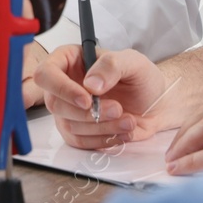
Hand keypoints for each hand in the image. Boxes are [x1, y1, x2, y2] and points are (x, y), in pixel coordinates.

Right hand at [35, 45, 176, 148]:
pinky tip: (121, 131)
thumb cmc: (141, 78)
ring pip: (68, 125)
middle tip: (118, 109)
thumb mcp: (132, 62)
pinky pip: (79, 142)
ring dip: (101, 127)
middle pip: (55, 104)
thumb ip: (111, 66)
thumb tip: (90, 84)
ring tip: (128, 120)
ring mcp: (68, 109)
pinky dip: (102, 140)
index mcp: (68, 60)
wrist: (156, 104)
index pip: (46, 74)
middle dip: (88, 113)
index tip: (87, 99)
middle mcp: (63, 85)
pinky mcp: (77, 130)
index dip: (62, 88)